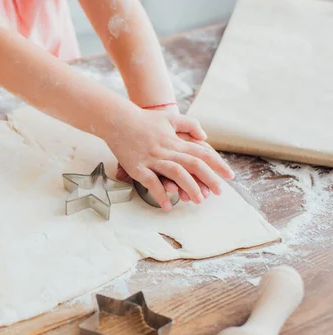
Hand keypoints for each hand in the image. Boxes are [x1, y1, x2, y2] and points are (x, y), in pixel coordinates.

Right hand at [109, 109, 234, 209]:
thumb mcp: (169, 117)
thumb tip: (205, 137)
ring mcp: (152, 159)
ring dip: (189, 187)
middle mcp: (166, 150)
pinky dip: (160, 194)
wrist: (116, 119)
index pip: (202, 152)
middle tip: (219, 192)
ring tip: (198, 201)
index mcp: (175, 140)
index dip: (217, 164)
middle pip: (193, 165)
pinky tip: (168, 205)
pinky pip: (151, 182)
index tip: (229, 175)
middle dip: (209, 179)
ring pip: (176, 173)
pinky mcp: (137, 167)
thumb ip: (189, 125)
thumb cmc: (142, 119)